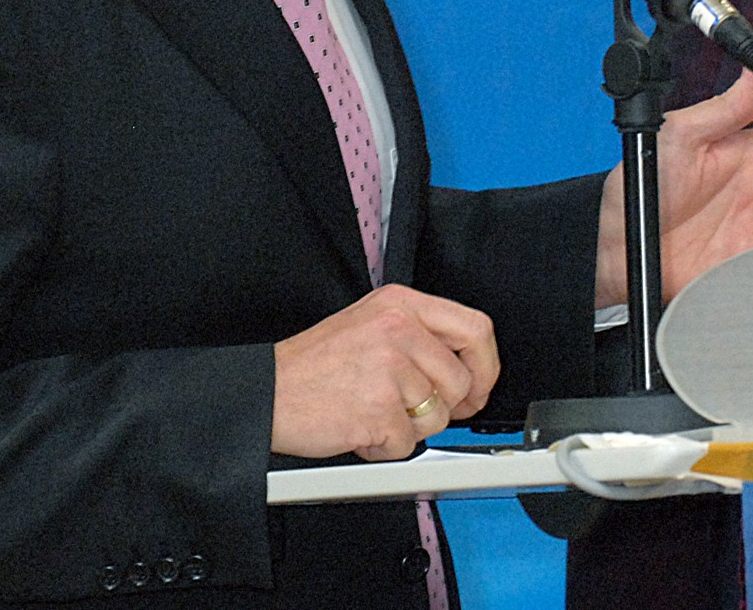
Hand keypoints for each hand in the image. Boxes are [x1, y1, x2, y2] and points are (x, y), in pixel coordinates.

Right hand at [270, 284, 497, 460]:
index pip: (475, 328)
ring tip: (373, 411)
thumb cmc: (313, 365)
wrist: (267, 392)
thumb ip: (419, 337)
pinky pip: (407, 444)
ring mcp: (390, 369)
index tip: (477, 387)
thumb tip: (469, 372)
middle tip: (414, 411)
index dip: (485, 366)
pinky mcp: (379, 409)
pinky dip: (384, 448)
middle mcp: (399, 329)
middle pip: (460, 380)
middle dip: (443, 407)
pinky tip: (359, 427)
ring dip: (408, 428)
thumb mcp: (370, 324)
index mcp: (400, 304)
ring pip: (437, 417)